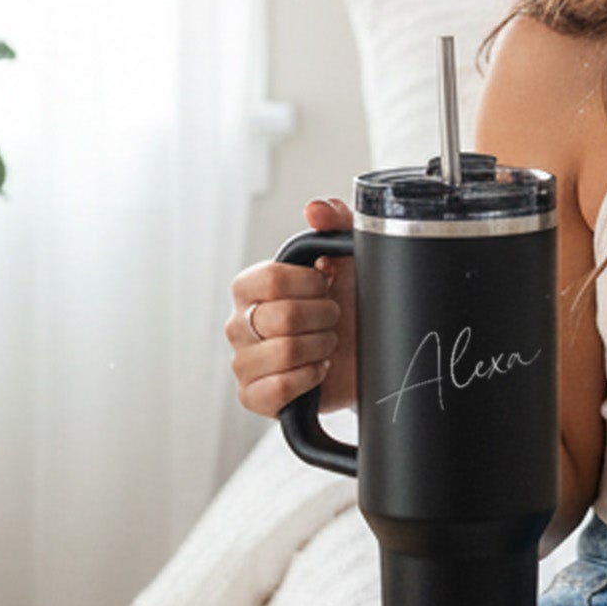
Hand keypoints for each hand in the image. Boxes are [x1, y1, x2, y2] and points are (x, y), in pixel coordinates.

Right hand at [226, 197, 357, 415]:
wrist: (367, 356)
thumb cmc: (350, 304)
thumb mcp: (350, 258)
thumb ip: (336, 222)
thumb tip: (315, 209)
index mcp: (251, 288)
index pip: (270, 279)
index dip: (310, 284)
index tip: (328, 285)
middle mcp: (239, 324)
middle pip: (282, 318)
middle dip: (325, 318)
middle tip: (334, 319)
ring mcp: (244, 362)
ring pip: (285, 353)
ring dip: (321, 349)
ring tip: (328, 345)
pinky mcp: (254, 396)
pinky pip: (277, 389)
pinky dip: (309, 379)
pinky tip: (318, 371)